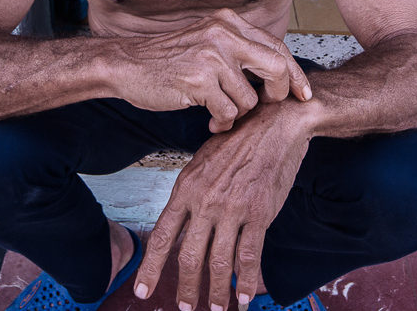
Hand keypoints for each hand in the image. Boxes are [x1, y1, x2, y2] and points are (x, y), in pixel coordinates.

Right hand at [111, 8, 310, 131]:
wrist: (127, 64)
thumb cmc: (168, 59)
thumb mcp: (207, 40)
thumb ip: (238, 49)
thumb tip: (277, 72)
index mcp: (228, 22)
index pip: (276, 46)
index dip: (294, 73)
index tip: (302, 93)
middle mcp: (223, 34)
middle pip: (275, 67)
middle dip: (278, 93)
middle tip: (267, 106)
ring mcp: (211, 56)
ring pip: (249, 98)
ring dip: (237, 114)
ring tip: (220, 114)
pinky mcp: (199, 80)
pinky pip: (227, 112)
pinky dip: (222, 123)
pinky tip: (209, 121)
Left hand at [133, 101, 310, 310]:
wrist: (274, 124)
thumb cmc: (239, 139)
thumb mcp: (204, 159)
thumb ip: (193, 190)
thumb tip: (186, 219)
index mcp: (187, 186)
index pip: (163, 234)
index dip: (151, 267)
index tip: (141, 291)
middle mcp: (205, 200)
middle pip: (189, 256)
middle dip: (185, 288)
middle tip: (184, 308)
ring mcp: (232, 207)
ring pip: (219, 262)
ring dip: (216, 292)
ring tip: (215, 308)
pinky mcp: (259, 212)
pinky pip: (249, 256)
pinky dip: (246, 281)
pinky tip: (244, 297)